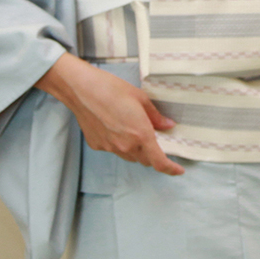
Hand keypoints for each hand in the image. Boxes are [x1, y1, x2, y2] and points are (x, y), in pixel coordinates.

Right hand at [36, 53, 183, 175]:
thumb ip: (155, 116)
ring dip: (136, 150)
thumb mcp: (140, 98)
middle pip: (145, 160)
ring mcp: (110, 147)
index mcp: (140, 134)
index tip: (178, 170)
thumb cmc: (110, 88)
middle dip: (152, 154)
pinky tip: (114, 127)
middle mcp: (126, 146)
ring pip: (129, 156)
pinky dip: (119, 143)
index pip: (159, 162)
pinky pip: (113, 150)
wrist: (80, 89)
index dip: (171, 169)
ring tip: (132, 130)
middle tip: (153, 140)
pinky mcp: (97, 145)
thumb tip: (167, 125)